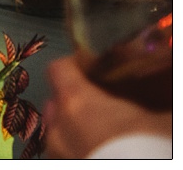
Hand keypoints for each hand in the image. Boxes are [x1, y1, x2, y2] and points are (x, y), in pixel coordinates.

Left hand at [43, 55, 171, 157]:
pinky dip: (78, 149)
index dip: (77, 65)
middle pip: (58, 102)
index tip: (93, 67)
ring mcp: (58, 153)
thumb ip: (157, 95)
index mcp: (76, 101)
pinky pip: (64, 153)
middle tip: (106, 104)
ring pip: (58, 132)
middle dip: (77, 101)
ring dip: (75, 128)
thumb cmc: (149, 148)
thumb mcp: (164, 118)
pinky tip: (101, 150)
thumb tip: (166, 88)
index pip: (61, 68)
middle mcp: (58, 126)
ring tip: (105, 132)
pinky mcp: (61, 167)